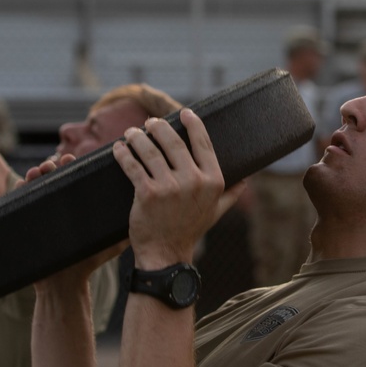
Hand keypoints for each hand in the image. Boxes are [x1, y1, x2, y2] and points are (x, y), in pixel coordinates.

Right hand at [28, 155, 128, 294]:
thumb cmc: (88, 262)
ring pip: (36, 187)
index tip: (71, 159)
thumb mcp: (108, 242)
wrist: (65, 284)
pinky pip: (19, 204)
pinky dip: (18, 191)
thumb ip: (125, 229)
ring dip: (35, 175)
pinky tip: (21, 183)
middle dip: (51, 167)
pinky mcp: (27, 223)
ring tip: (37, 170)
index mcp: (77, 205)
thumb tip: (147, 214)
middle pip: (52, 178)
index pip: (73, 178)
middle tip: (53, 163)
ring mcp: (42, 214)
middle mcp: (59, 205)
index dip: (70, 166)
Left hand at [112, 109, 241, 269]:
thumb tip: (246, 179)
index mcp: (213, 181)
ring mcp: (170, 187)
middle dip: (159, 128)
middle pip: (174, 142)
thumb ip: (231, 193)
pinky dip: (123, 155)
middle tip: (151, 122)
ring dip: (137, 137)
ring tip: (132, 132)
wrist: (166, 254)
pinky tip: (119, 148)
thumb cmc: (190, 230)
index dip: (194, 124)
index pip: (204, 143)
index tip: (185, 113)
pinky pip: (133, 166)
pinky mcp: (148, 193)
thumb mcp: (216, 212)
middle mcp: (194, 181)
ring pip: (150, 151)